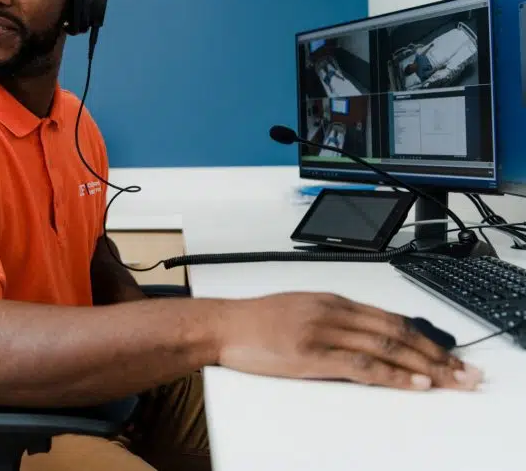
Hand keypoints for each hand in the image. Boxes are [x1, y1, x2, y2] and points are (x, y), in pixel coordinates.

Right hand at [217, 292, 482, 390]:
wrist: (222, 325)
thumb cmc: (255, 322)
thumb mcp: (300, 310)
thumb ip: (332, 320)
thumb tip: (365, 338)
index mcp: (332, 300)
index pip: (391, 318)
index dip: (425, 338)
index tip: (447, 355)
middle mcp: (332, 311)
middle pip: (397, 331)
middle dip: (435, 354)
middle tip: (462, 371)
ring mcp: (323, 331)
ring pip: (386, 347)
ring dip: (423, 366)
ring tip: (449, 381)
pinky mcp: (311, 354)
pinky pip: (361, 365)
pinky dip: (392, 375)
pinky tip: (411, 383)